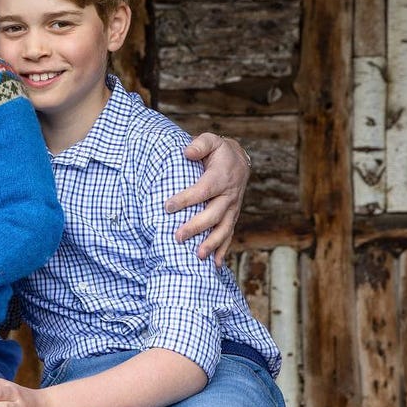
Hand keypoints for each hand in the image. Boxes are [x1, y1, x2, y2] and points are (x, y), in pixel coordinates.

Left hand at [165, 134, 248, 265]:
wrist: (239, 161)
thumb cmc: (218, 151)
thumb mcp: (210, 140)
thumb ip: (200, 144)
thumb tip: (187, 152)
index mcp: (221, 177)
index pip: (203, 190)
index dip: (186, 199)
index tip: (167, 207)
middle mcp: (229, 196)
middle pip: (214, 215)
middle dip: (196, 227)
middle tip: (177, 237)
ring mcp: (232, 209)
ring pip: (223, 229)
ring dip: (211, 244)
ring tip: (198, 257)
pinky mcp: (232, 217)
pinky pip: (229, 235)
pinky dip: (223, 250)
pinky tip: (214, 265)